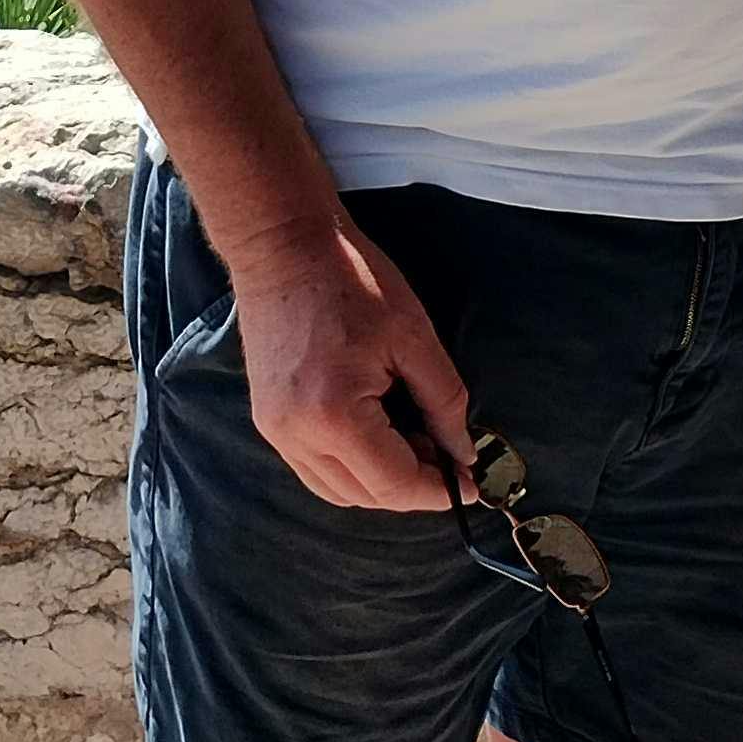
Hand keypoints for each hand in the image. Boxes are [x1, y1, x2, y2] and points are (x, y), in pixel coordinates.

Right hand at [226, 211, 474, 513]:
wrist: (282, 245)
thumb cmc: (351, 279)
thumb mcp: (413, 336)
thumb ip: (444, 401)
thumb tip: (463, 453)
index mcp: (334, 415)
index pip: (395, 483)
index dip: (440, 489)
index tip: (474, 485)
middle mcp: (296, 435)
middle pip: (366, 496)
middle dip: (413, 486)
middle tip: (450, 456)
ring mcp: (275, 431)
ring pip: (337, 490)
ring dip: (380, 482)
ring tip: (415, 441)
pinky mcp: (267, 419)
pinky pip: (314, 468)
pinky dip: (351, 467)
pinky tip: (379, 434)